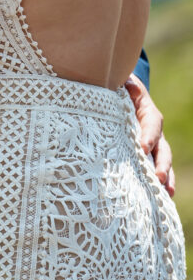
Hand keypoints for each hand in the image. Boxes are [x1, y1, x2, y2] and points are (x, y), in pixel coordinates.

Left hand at [124, 73, 174, 195]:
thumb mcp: (118, 81)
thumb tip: (129, 85)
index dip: (149, 135)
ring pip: (161, 162)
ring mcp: (150, 144)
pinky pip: (152, 169)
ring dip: (165, 177)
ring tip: (166, 193)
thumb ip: (123, 83)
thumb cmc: (114, 87)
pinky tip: (159, 198)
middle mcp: (152, 130)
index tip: (142, 147)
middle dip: (161, 163)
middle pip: (162, 148)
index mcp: (147, 111)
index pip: (153, 123)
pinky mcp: (143, 154)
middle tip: (158, 178)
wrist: (114, 94)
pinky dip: (157, 183)